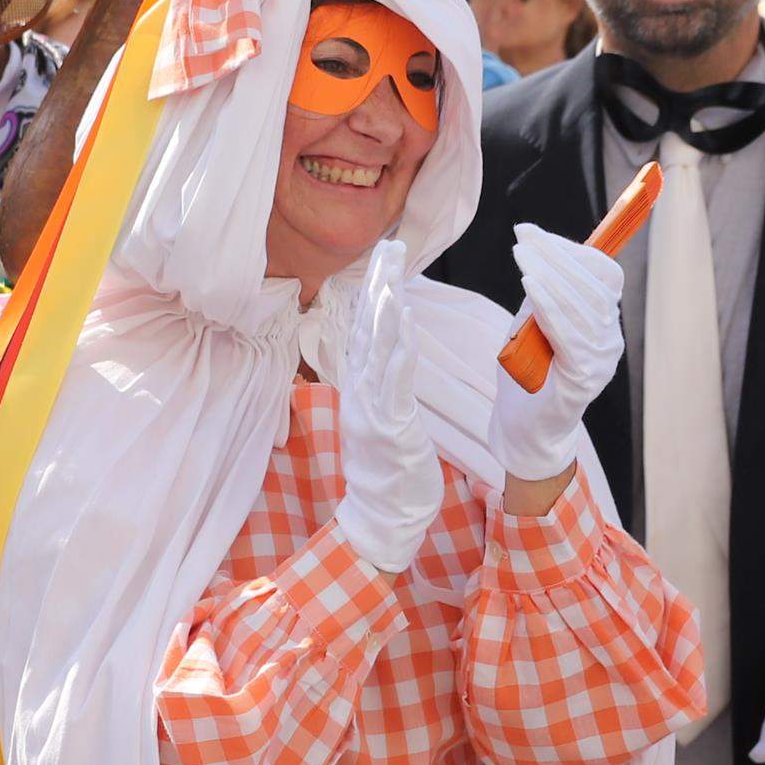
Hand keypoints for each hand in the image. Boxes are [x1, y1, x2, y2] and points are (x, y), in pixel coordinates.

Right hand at [330, 243, 442, 575]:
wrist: (383, 518)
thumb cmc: (390, 471)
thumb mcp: (385, 417)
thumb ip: (383, 381)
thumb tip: (390, 348)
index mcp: (362, 388)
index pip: (366, 329)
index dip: (374, 291)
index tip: (384, 256)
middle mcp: (361, 392)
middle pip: (367, 328)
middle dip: (378, 285)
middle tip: (388, 246)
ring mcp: (371, 408)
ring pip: (376, 348)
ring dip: (384, 309)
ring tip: (391, 274)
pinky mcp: (389, 426)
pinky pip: (393, 381)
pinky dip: (397, 350)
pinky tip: (404, 325)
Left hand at [489, 223, 625, 481]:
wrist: (524, 432)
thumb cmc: (526, 378)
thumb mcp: (533, 326)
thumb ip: (543, 297)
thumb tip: (540, 255)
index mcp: (603, 325)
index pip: (602, 275)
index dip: (572, 249)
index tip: (533, 233)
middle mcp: (609, 340)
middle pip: (592, 285)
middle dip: (556, 255)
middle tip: (523, 237)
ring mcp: (601, 360)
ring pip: (580, 305)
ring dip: (549, 274)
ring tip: (521, 255)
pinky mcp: (584, 377)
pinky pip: (568, 333)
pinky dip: (548, 305)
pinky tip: (529, 286)